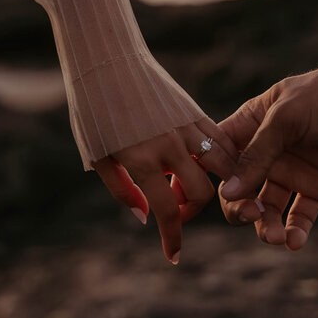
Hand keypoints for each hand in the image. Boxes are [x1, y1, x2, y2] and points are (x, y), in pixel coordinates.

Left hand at [93, 117, 237, 264]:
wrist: (107, 61)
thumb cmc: (94, 111)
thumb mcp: (97, 155)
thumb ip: (121, 189)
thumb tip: (146, 217)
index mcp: (140, 159)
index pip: (167, 210)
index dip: (172, 238)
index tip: (174, 256)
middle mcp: (168, 145)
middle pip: (201, 192)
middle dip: (191, 210)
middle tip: (175, 207)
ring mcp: (186, 127)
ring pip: (222, 167)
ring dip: (216, 184)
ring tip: (195, 185)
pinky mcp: (195, 112)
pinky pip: (221, 142)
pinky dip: (223, 159)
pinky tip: (211, 166)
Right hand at [218, 52, 317, 249]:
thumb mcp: (286, 119)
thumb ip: (257, 155)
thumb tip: (228, 192)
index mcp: (249, 127)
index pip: (216, 157)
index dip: (209, 178)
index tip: (211, 196)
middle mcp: (266, 154)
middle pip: (238, 191)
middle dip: (240, 208)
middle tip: (254, 215)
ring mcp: (290, 172)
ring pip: (266, 209)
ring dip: (266, 227)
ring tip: (278, 238)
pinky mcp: (316, 188)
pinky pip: (298, 216)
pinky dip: (295, 231)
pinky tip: (296, 242)